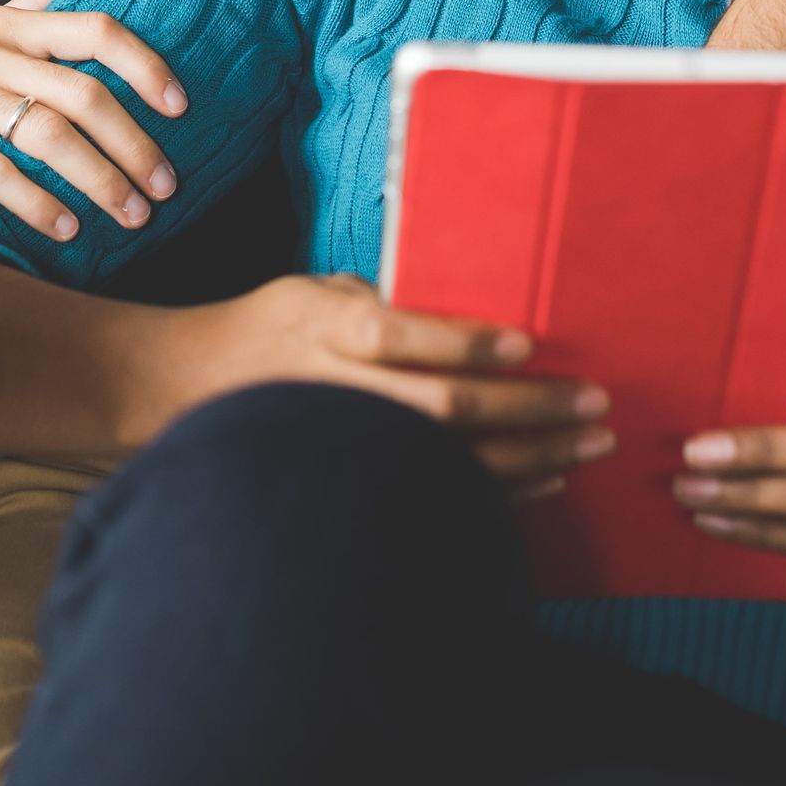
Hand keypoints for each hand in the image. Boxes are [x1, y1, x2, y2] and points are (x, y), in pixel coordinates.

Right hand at [0, 0, 186, 242]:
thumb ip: (33, 4)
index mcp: (5, 25)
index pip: (95, 29)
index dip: (146, 64)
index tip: (183, 107)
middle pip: (82, 92)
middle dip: (135, 143)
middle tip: (167, 187)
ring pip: (45, 132)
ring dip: (98, 180)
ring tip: (129, 217)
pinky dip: (34, 203)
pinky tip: (63, 231)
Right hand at [154, 275, 614, 495]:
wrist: (190, 390)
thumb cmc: (268, 327)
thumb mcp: (315, 292)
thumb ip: (383, 303)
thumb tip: (464, 308)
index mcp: (327, 330)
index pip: (405, 336)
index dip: (469, 344)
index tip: (529, 345)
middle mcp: (337, 390)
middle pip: (443, 409)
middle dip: (529, 409)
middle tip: (595, 402)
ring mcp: (344, 446)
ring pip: (448, 462)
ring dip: (531, 457)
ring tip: (590, 444)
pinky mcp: (352, 484)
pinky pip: (435, 494)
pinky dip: (499, 493)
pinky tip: (549, 479)